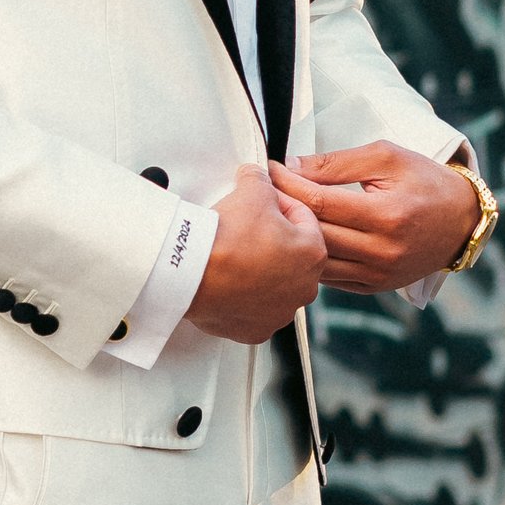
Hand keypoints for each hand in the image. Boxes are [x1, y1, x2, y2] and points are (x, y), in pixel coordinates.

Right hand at [191, 165, 328, 341]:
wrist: (191, 272)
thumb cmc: (225, 239)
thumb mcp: (251, 191)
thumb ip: (262, 179)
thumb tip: (258, 175)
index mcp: (313, 254)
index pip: (304, 218)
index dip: (280, 203)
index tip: (263, 200)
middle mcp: (304, 288)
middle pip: (291, 254)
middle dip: (272, 239)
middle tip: (246, 227)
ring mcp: (280, 312)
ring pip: (274, 284)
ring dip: (259, 269)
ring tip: (234, 254)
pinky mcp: (256, 329)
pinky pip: (254, 308)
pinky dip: (243, 295)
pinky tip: (228, 280)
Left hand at [270, 141, 480, 291]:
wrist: (461, 221)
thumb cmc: (425, 182)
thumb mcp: (387, 157)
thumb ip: (338, 162)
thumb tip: (292, 167)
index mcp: (386, 215)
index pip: (319, 201)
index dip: (287, 184)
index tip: (270, 170)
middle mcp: (382, 251)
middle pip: (314, 232)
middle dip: (283, 209)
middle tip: (263, 191)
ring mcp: (378, 274)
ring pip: (318, 261)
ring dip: (293, 238)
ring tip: (276, 216)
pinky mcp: (375, 286)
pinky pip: (331, 278)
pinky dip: (312, 259)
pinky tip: (300, 240)